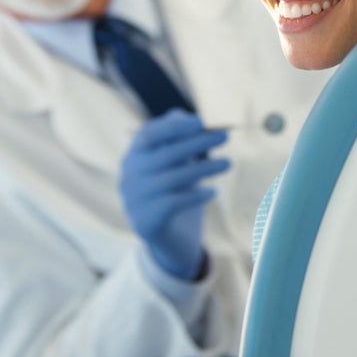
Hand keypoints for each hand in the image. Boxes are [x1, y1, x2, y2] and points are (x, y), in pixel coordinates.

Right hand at [120, 108, 229, 279]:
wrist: (166, 236)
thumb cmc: (173, 190)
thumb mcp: (175, 162)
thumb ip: (178, 139)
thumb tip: (193, 119)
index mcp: (133, 155)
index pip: (148, 135)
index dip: (173, 127)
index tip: (200, 122)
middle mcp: (129, 176)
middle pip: (165, 155)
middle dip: (197, 143)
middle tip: (225, 136)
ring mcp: (134, 200)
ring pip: (172, 179)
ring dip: (203, 168)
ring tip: (228, 163)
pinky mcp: (145, 222)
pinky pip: (174, 204)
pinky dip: (196, 196)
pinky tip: (213, 192)